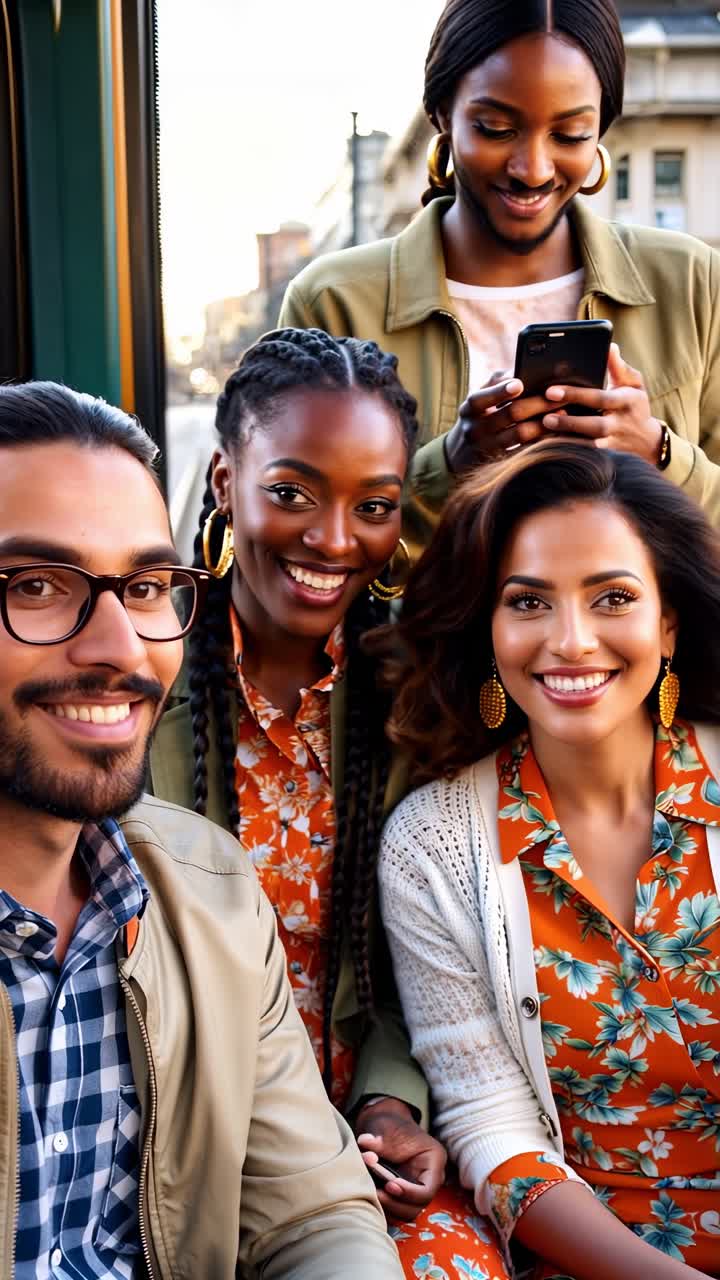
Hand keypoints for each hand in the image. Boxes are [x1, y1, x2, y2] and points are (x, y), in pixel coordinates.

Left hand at [354, 1096, 446, 1222]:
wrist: (385, 1128)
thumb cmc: (390, 1126)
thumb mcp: (386, 1127)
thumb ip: (377, 1138)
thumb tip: (364, 1142)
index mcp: (433, 1160)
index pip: (428, 1190)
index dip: (409, 1193)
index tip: (389, 1184)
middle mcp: (428, 1179)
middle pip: (417, 1207)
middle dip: (395, 1203)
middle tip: (376, 1191)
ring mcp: (416, 1190)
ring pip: (405, 1213)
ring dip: (387, 1207)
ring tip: (371, 1191)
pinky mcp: (402, 1197)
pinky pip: (395, 1212)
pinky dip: (382, 1208)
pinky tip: (369, 1195)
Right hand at [444, 373, 556, 472]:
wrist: (462, 454)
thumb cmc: (479, 416)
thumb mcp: (480, 399)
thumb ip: (498, 382)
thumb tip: (525, 367)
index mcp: (469, 409)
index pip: (482, 399)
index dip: (500, 391)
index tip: (520, 384)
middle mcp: (475, 430)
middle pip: (510, 414)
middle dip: (538, 403)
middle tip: (560, 394)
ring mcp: (487, 449)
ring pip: (521, 434)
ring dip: (545, 422)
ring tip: (563, 412)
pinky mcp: (501, 464)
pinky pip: (526, 451)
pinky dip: (543, 439)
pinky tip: (557, 431)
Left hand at [541, 343, 662, 462]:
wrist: (648, 441)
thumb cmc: (635, 405)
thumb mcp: (633, 383)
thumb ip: (619, 367)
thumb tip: (610, 346)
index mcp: (626, 401)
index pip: (600, 398)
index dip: (576, 395)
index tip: (551, 391)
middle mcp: (619, 424)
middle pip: (594, 426)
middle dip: (569, 422)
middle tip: (545, 416)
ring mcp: (612, 442)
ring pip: (588, 444)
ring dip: (566, 439)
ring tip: (543, 430)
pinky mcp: (604, 454)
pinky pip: (584, 455)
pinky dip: (567, 450)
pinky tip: (547, 444)